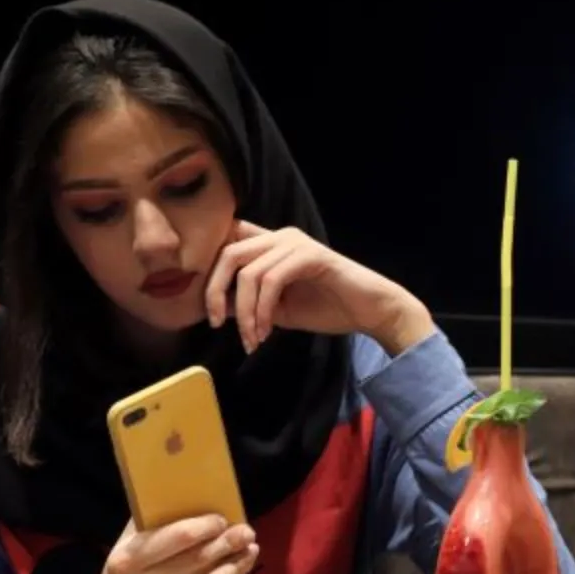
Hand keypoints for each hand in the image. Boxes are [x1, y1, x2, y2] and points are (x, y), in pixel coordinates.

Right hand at [84, 515, 258, 573]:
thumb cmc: (129, 571)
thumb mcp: (129, 544)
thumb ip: (154, 522)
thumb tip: (193, 493)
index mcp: (127, 560)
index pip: (177, 538)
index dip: (206, 526)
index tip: (223, 519)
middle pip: (197, 561)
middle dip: (227, 544)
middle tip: (247, 532)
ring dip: (235, 566)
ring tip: (249, 551)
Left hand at [205, 221, 433, 355]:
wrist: (370, 311)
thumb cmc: (327, 308)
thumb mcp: (276, 309)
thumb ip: (248, 302)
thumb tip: (216, 305)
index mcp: (271, 243)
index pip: (226, 240)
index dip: (208, 266)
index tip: (204, 302)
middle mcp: (280, 236)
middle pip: (228, 253)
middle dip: (214, 290)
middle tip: (215, 323)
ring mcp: (296, 243)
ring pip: (249, 272)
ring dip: (245, 312)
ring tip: (252, 338)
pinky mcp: (311, 256)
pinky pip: (272, 280)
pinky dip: (263, 310)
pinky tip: (266, 331)